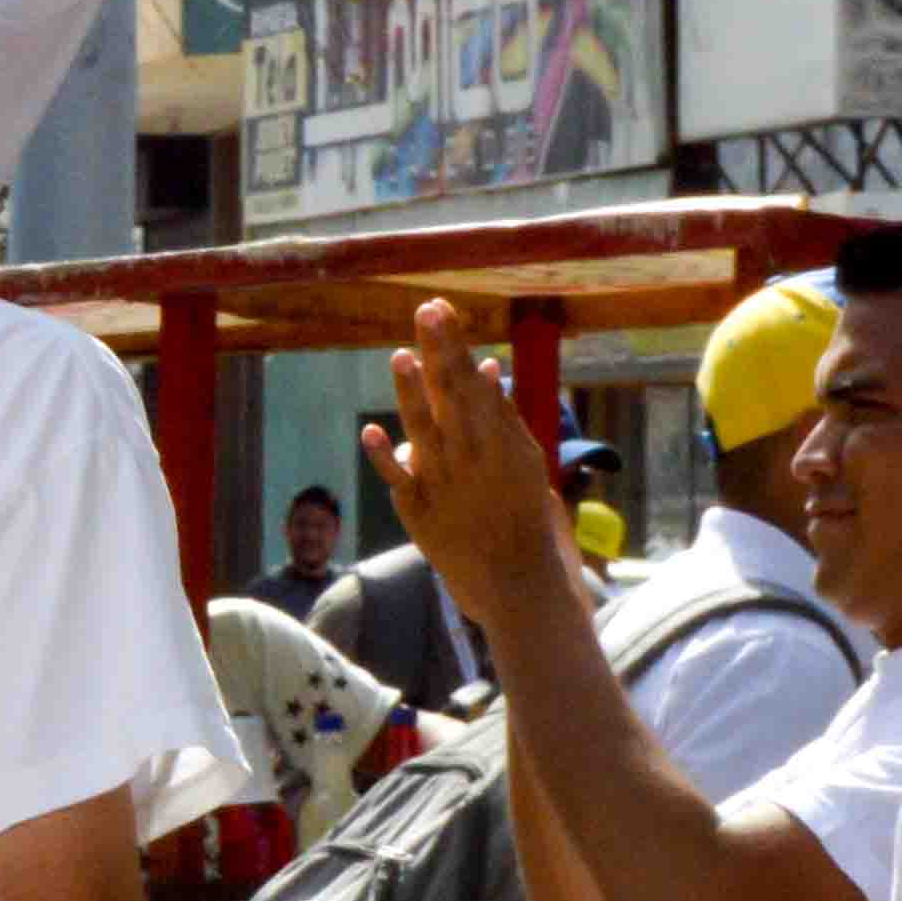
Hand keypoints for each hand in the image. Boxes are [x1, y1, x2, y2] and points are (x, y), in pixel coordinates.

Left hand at [366, 298, 566, 631]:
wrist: (522, 589)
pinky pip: (399, 478)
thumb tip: (487, 372)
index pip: (474, 383)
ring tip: (401, 356)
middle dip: (439, 350)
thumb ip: (504, 421)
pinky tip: (370, 430)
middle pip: (452, 395)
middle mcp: (475, 457)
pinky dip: (385, 455)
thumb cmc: (531, 526)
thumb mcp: (529, 466)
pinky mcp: (420, 513)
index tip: (441, 311)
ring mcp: (445, 484)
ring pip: (424, 428)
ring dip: (412, 392)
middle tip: (426, 310)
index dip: (455, 346)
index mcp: (504, 443)